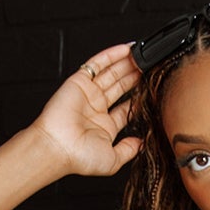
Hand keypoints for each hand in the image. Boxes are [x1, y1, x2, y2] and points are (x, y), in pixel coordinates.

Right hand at [29, 44, 143, 178]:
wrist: (58, 147)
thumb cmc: (79, 157)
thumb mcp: (113, 160)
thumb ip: (128, 150)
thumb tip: (142, 144)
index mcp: (105, 127)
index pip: (125, 109)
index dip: (139, 99)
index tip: (152, 92)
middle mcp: (96, 109)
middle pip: (120, 87)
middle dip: (135, 77)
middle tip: (150, 68)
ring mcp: (88, 93)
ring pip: (111, 73)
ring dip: (127, 64)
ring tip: (142, 56)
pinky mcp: (79, 81)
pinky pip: (97, 63)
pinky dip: (111, 54)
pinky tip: (126, 49)